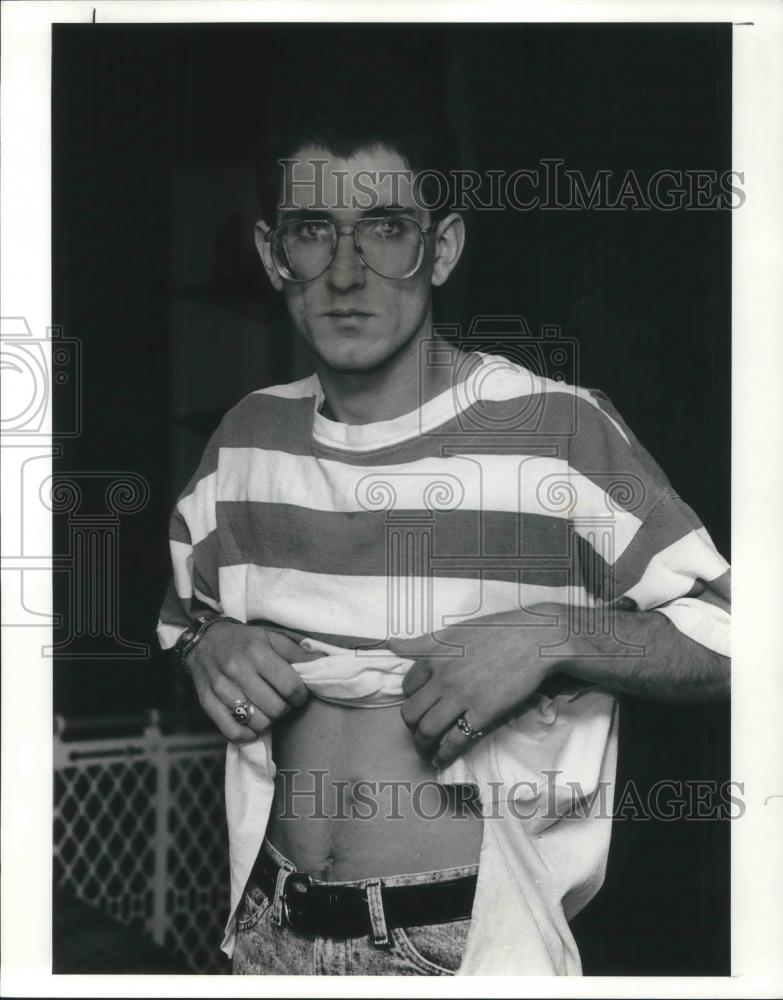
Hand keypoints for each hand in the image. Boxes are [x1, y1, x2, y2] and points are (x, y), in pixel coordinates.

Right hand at [185, 623, 320, 743]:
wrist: (204, 641)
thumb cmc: (244, 641)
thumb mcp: (271, 638)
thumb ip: (297, 653)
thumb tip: (323, 664)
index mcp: (257, 651)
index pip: (290, 687)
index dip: (300, 696)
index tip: (298, 694)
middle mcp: (237, 669)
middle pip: (275, 708)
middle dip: (285, 709)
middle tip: (282, 702)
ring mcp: (220, 688)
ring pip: (257, 723)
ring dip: (268, 721)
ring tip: (267, 710)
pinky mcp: (207, 703)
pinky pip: (232, 732)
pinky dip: (247, 735)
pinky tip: (252, 726)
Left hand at [388, 606, 567, 767]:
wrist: (536, 638)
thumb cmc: (498, 630)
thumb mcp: (455, 630)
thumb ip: (423, 642)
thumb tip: (391, 644)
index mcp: (435, 655)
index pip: (408, 685)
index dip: (411, 698)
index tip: (419, 705)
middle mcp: (443, 677)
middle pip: (411, 712)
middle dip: (412, 726)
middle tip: (419, 731)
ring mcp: (462, 697)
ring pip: (427, 730)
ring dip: (423, 745)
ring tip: (426, 750)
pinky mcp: (482, 713)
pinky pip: (455, 741)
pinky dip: (444, 754)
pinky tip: (442, 759)